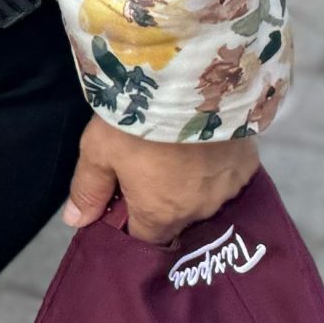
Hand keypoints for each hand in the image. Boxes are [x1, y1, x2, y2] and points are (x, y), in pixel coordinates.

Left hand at [64, 115, 260, 243]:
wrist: (187, 85)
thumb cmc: (135, 121)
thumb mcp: (98, 151)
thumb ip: (88, 189)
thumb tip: (76, 222)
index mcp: (159, 214)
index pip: (145, 237)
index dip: (132, 222)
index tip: (123, 202)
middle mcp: (198, 211)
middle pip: (176, 219)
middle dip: (161, 202)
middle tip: (149, 170)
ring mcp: (227, 190)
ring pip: (204, 198)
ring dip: (191, 185)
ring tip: (178, 157)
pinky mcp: (247, 166)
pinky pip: (229, 177)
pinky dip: (216, 168)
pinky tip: (206, 149)